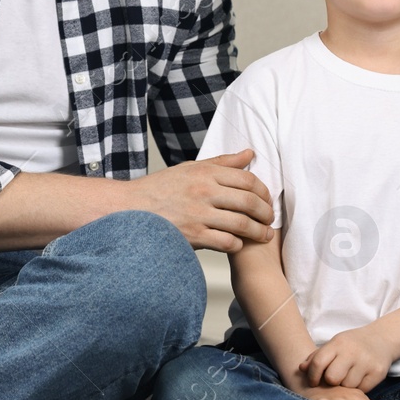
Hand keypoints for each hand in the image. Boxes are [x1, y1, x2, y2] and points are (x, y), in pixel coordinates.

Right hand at [127, 149, 274, 252]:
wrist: (130, 209)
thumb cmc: (160, 189)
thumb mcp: (190, 169)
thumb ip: (222, 162)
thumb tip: (250, 154)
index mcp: (205, 173)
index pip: (248, 179)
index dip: (264, 191)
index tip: (266, 200)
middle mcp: (204, 192)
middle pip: (249, 202)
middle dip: (266, 213)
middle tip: (269, 219)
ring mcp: (199, 215)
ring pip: (242, 224)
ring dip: (258, 232)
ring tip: (264, 235)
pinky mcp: (193, 236)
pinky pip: (227, 242)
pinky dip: (238, 244)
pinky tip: (238, 243)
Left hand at [300, 326, 393, 391]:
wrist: (382, 339)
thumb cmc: (351, 345)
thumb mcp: (334, 345)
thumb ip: (317, 357)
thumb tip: (301, 368)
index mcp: (338, 343)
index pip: (318, 362)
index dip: (312, 375)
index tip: (313, 381)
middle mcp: (352, 352)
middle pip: (332, 378)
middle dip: (331, 382)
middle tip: (334, 380)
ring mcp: (366, 362)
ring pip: (347, 386)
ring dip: (345, 386)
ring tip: (348, 377)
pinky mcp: (378, 373)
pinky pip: (362, 390)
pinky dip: (358, 388)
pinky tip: (359, 379)